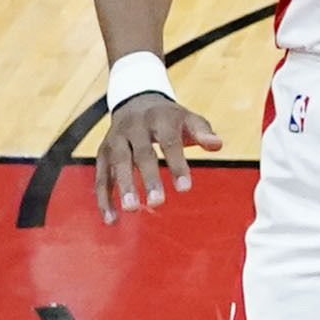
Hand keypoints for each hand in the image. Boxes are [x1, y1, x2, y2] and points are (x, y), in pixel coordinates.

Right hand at [94, 86, 218, 216]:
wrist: (136, 100)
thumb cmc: (169, 118)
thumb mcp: (189, 119)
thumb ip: (203, 132)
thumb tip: (217, 145)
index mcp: (159, 118)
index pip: (168, 142)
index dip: (177, 164)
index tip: (185, 189)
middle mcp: (134, 127)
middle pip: (141, 153)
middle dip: (148, 178)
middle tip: (157, 202)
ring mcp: (116, 139)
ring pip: (117, 163)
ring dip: (123, 186)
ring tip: (132, 210)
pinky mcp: (103, 152)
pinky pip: (101, 175)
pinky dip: (104, 197)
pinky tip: (112, 219)